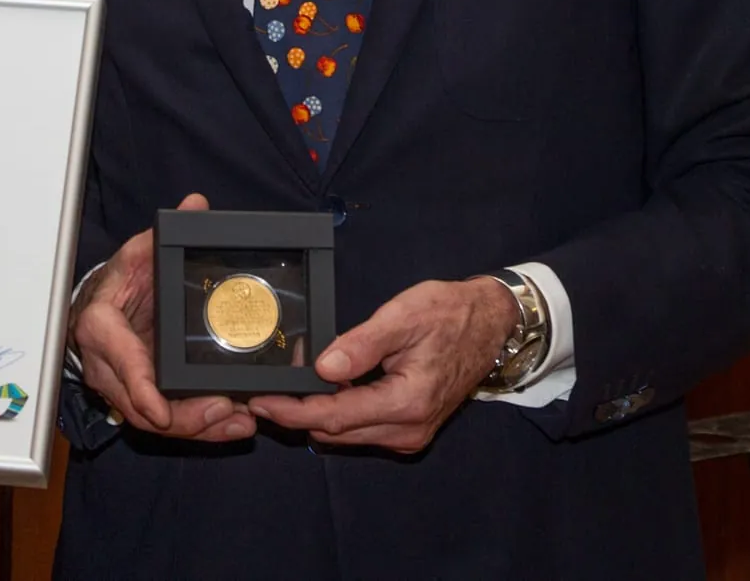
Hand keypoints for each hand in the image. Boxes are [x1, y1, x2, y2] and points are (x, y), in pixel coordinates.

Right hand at [67, 193, 253, 442]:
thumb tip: (196, 206)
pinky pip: (165, 421)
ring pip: (153, 421)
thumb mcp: (139, 252)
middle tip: (226, 412)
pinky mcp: (139, 398)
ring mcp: (121, 386)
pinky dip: (198, 427)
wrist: (98, 305)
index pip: (119, 360)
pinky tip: (230, 425)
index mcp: (103, 325)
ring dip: (197, 428)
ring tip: (238, 423)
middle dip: (184, 418)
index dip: (139, 389)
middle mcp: (107, 364)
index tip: (162, 409)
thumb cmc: (119, 280)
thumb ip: (165, 235)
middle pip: (140, 405)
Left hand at [246, 275, 516, 451]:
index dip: (291, 411)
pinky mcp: (411, 429)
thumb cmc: (449, 314)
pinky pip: (363, 429)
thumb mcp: (403, 317)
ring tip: (294, 381)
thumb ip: (361, 345)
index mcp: (406, 403)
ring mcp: (411, 434)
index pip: (333, 416)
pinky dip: (339, 412)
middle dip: (296, 413)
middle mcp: (408, 429)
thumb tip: (323, 369)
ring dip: (317, 413)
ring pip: (346, 434)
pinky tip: (328, 386)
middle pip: (335, 432)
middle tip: (269, 385)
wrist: (489, 324)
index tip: (259, 402)